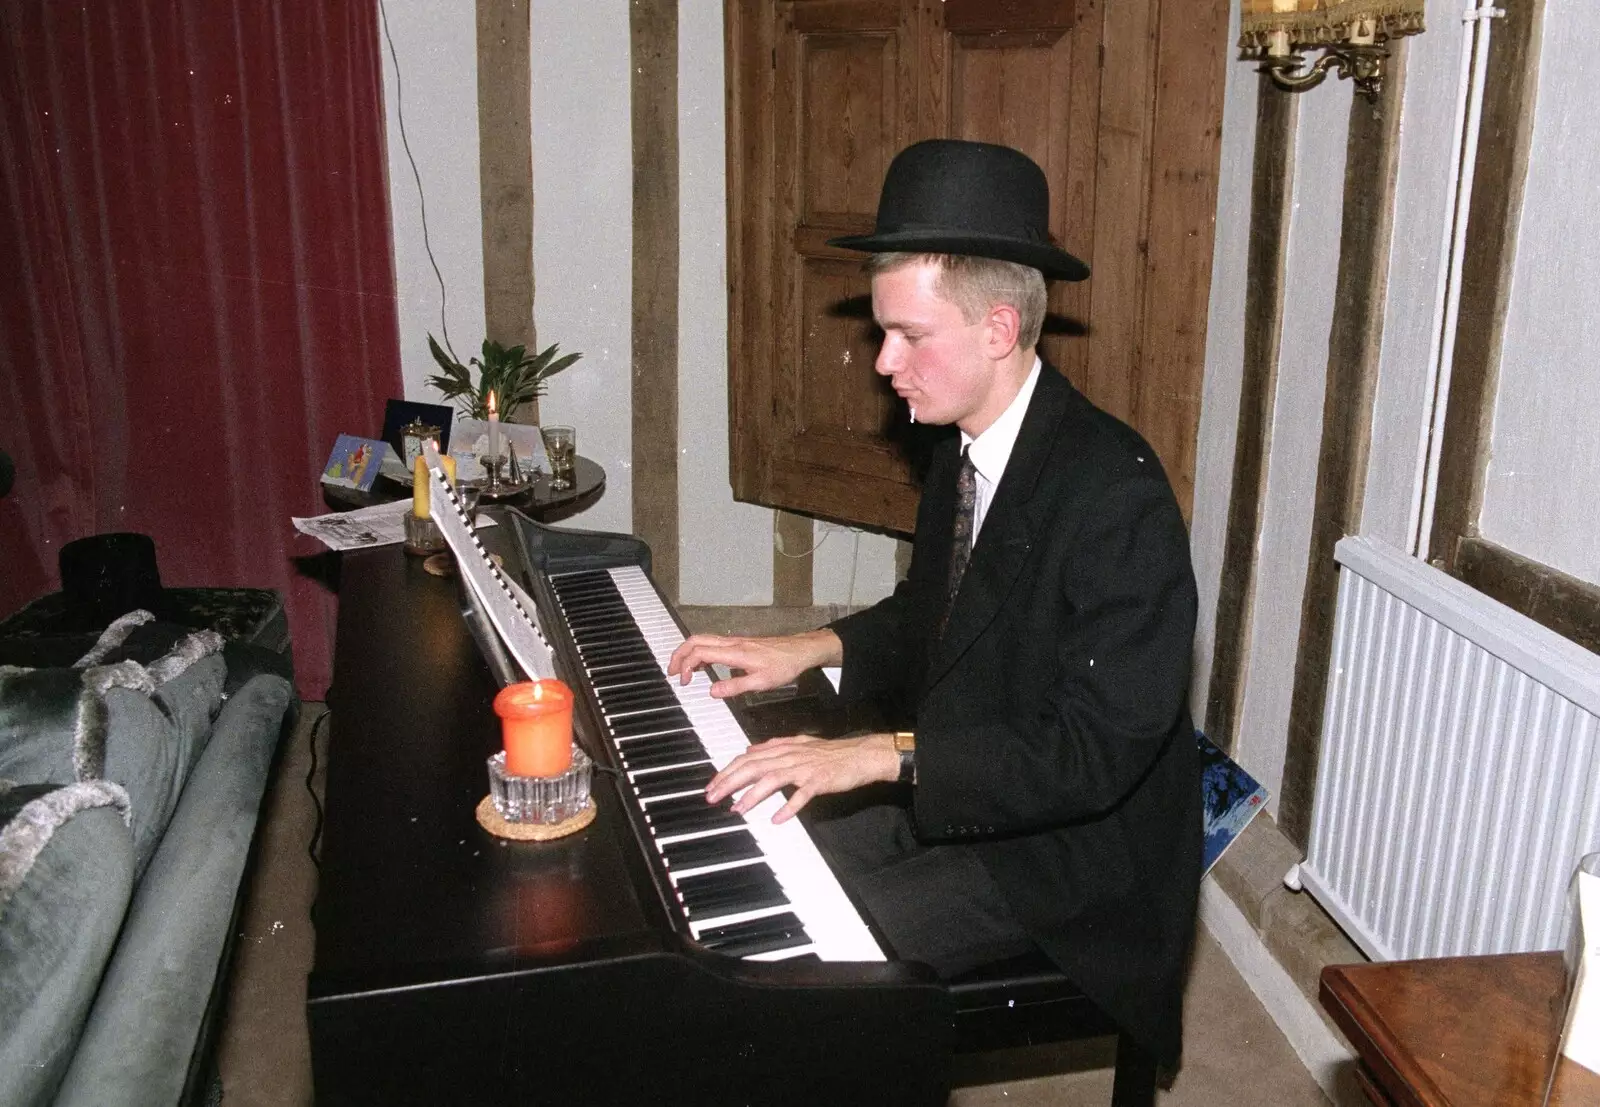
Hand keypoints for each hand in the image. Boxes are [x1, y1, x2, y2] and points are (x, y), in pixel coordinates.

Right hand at [665, 629, 841, 698]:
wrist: (800, 651)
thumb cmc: (784, 665)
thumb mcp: (761, 683)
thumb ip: (735, 687)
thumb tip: (712, 691)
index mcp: (735, 652)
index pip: (699, 652)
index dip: (686, 665)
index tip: (683, 681)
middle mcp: (732, 643)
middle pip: (695, 640)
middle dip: (678, 654)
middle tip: (671, 671)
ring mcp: (734, 642)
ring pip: (702, 640)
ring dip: (688, 652)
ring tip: (680, 669)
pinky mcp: (738, 644)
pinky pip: (712, 643)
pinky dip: (699, 652)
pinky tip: (701, 665)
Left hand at [706, 733, 898, 823]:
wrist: (860, 755)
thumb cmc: (831, 752)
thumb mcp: (799, 743)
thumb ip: (773, 746)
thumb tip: (750, 749)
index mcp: (784, 748)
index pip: (748, 758)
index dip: (727, 771)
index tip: (712, 785)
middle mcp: (790, 756)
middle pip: (753, 767)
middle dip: (730, 782)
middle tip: (713, 797)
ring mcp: (804, 769)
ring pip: (772, 779)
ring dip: (752, 795)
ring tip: (738, 808)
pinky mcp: (819, 781)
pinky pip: (801, 796)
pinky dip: (788, 807)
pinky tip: (777, 819)